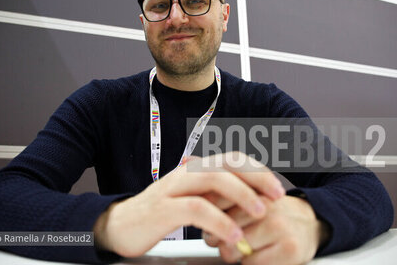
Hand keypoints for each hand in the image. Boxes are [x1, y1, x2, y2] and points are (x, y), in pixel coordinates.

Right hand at [93, 152, 284, 256]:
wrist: (119, 225)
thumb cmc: (159, 214)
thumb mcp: (190, 199)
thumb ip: (213, 195)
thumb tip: (246, 198)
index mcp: (193, 170)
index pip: (230, 159)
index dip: (256, 169)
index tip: (277, 187)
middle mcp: (184, 174)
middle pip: (225, 164)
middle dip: (256, 177)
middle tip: (277, 195)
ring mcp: (173, 189)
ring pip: (212, 179)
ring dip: (241, 195)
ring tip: (260, 212)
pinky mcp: (163, 209)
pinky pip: (196, 209)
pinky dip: (219, 221)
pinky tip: (233, 235)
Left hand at [204, 195, 330, 264]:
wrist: (311, 223)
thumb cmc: (275, 212)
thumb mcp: (251, 196)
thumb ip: (226, 197)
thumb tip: (196, 197)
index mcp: (254, 189)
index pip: (217, 201)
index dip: (207, 214)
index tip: (207, 221)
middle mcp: (267, 206)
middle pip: (223, 226)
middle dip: (216, 237)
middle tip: (218, 240)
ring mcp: (279, 227)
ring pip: (235, 247)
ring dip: (231, 252)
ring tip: (236, 249)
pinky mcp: (289, 249)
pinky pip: (252, 263)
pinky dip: (249, 264)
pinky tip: (255, 256)